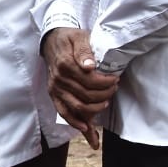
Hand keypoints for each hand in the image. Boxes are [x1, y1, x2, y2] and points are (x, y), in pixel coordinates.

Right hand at [41, 27, 118, 148]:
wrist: (52, 41)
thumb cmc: (69, 39)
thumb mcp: (79, 37)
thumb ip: (84, 51)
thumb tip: (90, 66)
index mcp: (65, 64)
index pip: (90, 81)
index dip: (106, 83)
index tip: (115, 79)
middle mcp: (59, 79)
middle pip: (86, 96)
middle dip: (104, 95)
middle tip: (114, 88)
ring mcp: (56, 89)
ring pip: (77, 107)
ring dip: (95, 109)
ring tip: (105, 103)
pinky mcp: (54, 95)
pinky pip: (63, 112)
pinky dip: (75, 122)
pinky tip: (86, 129)